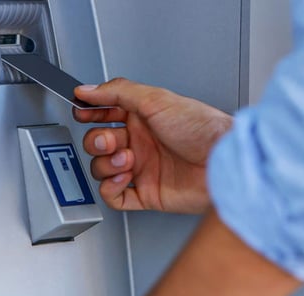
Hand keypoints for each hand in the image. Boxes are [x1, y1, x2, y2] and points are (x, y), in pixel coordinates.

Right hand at [73, 78, 232, 213]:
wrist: (222, 162)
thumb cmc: (202, 129)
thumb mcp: (156, 99)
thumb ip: (118, 91)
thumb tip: (88, 89)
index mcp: (143, 117)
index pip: (105, 113)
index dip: (90, 113)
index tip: (81, 112)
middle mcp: (142, 143)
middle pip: (98, 142)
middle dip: (98, 141)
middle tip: (110, 140)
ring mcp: (143, 169)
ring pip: (102, 169)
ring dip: (107, 164)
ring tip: (128, 159)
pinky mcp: (147, 194)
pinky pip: (115, 197)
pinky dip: (111, 188)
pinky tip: (123, 178)